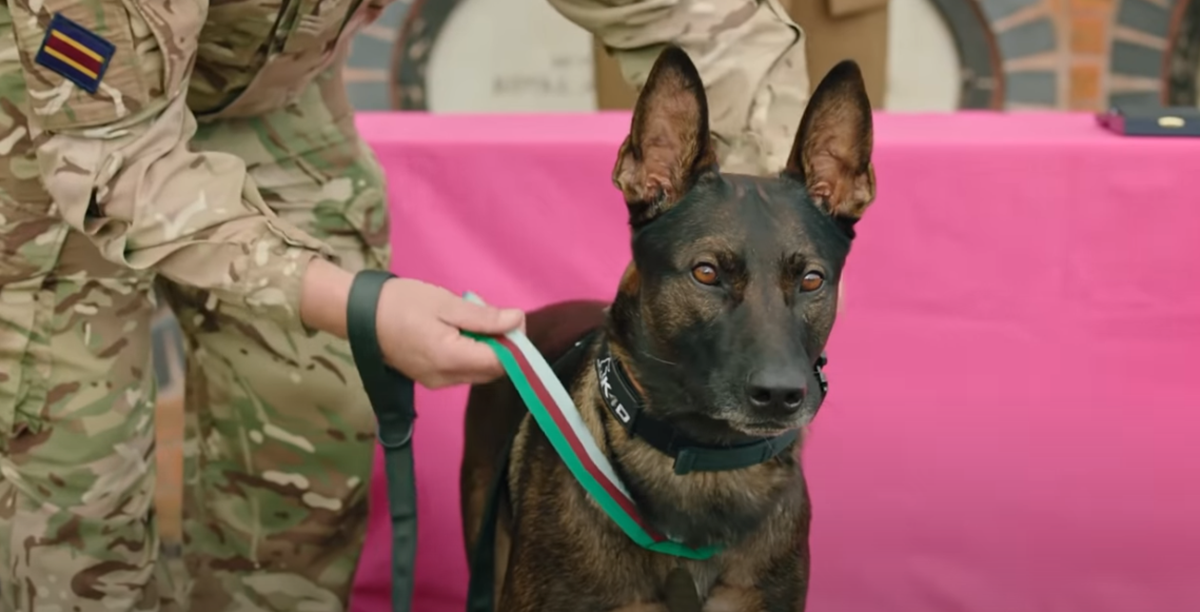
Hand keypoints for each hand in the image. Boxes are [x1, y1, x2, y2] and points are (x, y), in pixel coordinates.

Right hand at [376, 278, 524, 387]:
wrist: (359, 313)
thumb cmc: (402, 303)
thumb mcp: (447, 303)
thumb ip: (484, 317)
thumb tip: (518, 321)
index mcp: (450, 360)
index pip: (501, 363)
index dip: (515, 344)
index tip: (512, 319)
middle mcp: (445, 379)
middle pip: (492, 370)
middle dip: (501, 345)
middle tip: (489, 313)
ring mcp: (435, 382)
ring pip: (478, 371)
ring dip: (484, 348)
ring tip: (470, 318)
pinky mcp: (429, 378)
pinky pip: (462, 370)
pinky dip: (469, 352)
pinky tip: (457, 330)